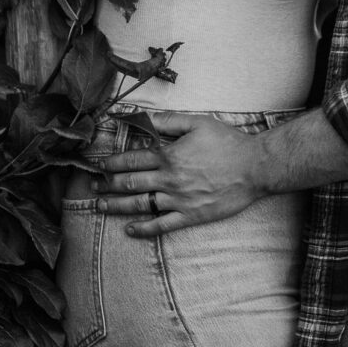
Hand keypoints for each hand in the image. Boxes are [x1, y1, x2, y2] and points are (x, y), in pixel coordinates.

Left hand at [96, 114, 259, 236]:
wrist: (255, 168)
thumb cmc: (228, 142)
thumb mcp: (197, 122)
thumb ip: (167, 120)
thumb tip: (142, 117)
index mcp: (170, 155)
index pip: (133, 159)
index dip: (113, 162)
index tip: (100, 164)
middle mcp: (170, 179)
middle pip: (131, 183)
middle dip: (108, 184)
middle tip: (92, 186)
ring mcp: (179, 200)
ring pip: (141, 205)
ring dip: (117, 206)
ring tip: (100, 206)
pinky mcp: (191, 216)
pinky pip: (162, 225)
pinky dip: (144, 228)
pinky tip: (130, 229)